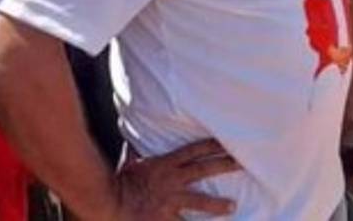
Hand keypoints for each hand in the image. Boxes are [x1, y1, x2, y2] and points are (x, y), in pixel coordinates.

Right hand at [110, 139, 238, 219]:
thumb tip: (134, 139)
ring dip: (217, 205)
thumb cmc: (118, 181)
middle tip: (244, 164)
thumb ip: (137, 152)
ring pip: (199, 201)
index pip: (194, 150)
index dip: (212, 145)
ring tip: (233, 207)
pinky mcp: (165, 219)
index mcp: (165, 164)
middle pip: (204, 170)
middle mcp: (172, 180)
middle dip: (225, 166)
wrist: (108, 203)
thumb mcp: (130, 162)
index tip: (228, 141)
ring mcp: (170, 200)